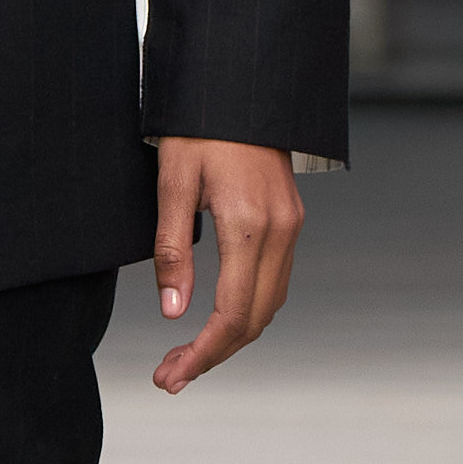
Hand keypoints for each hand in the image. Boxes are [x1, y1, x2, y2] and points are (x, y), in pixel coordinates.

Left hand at [152, 139, 302, 394]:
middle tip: (171, 376)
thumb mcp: (173, 186)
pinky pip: (275, 281)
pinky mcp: (291, 220)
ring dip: (232, 337)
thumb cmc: (199, 130)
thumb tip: (174, 313)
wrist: (239, 87)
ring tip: (186, 355)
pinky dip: (248, 310)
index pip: (233, 313)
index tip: (172, 376)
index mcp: (249, 225)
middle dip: (214, 355)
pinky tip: (217, 318)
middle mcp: (280, 231)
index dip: (204, 353)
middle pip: (255, 319)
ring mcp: (291, 226)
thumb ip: (173, 252)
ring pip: (270, 304)